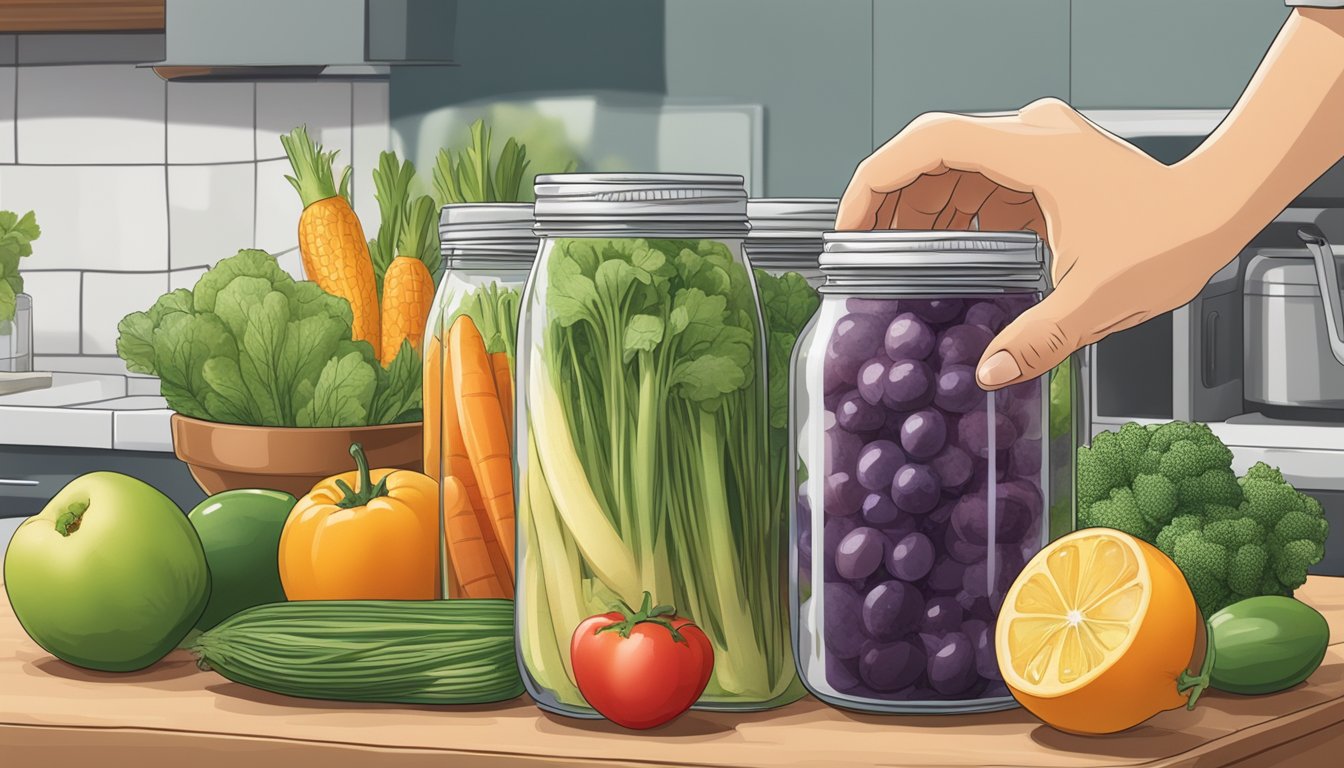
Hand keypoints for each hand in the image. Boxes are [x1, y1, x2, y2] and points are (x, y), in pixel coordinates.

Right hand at [837, 98, 1236, 388]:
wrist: (1216, 210)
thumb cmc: (1171, 238)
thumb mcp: (1097, 300)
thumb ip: (1037, 338)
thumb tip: (988, 372)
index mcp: (1034, 152)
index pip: (930, 143)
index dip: (877, 179)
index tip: (851, 222)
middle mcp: (1031, 134)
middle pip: (933, 153)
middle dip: (893, 202)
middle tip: (868, 253)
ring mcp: (1038, 143)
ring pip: (954, 164)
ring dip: (923, 206)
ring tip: (902, 256)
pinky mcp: (1045, 159)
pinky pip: (981, 176)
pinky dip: (957, 208)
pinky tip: (951, 249)